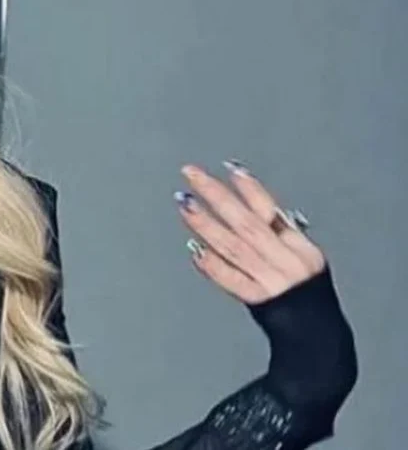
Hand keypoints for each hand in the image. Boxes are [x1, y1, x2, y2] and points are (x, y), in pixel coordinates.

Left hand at [176, 160, 325, 303]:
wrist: (316, 332)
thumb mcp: (301, 254)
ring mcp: (270, 280)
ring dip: (206, 223)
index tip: (230, 167)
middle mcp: (285, 260)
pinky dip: (212, 265)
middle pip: (245, 222)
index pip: (271, 210)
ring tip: (184, 202)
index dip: (250, 188)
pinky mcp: (258, 300)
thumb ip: (277, 229)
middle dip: (217, 194)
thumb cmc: (304, 291)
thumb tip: (250, 198)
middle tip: (191, 174)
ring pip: (233, 246)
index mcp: (298, 246)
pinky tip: (194, 250)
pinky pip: (232, 280)